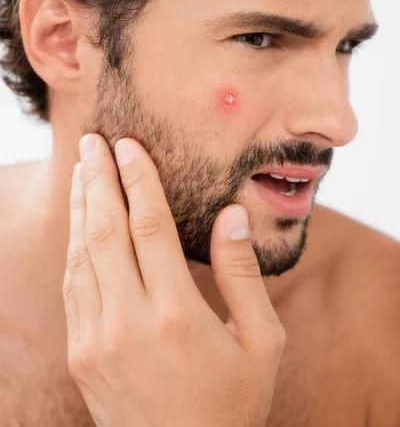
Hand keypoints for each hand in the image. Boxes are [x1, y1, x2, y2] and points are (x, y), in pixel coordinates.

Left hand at [62, 133, 285, 426]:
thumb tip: (231, 215)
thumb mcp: (261, 342)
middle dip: (97, 180)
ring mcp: (96, 339)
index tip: (127, 145)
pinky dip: (75, 246)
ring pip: (81, 255)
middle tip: (91, 142)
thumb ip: (243, 275)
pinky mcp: (81, 354)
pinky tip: (81, 223)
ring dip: (81, 208)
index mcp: (176, 314)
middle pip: (105, 231)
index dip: (137, 179)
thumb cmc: (231, 404)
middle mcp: (128, 322)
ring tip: (81, 171)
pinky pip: (73, 286)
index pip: (149, 226)